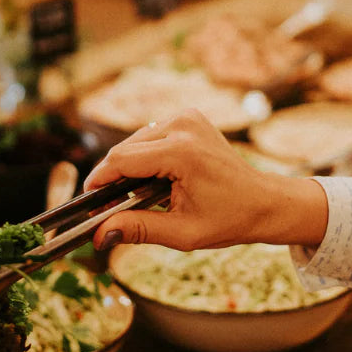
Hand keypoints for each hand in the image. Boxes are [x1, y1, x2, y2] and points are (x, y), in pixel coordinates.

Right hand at [83, 110, 328, 251]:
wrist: (264, 201)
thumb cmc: (229, 219)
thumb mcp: (182, 233)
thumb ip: (138, 229)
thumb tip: (100, 235)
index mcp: (182, 152)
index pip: (122, 160)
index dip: (99, 181)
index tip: (87, 202)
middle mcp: (183, 126)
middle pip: (125, 149)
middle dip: (112, 177)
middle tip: (107, 207)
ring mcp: (187, 117)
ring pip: (135, 140)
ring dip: (128, 166)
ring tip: (132, 196)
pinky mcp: (189, 117)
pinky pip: (150, 136)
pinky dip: (144, 156)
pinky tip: (152, 179)